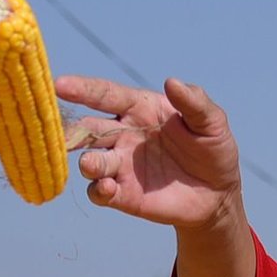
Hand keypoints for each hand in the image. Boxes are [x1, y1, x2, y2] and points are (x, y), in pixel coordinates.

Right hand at [59, 74, 240, 229]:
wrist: (218, 195)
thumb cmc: (213, 150)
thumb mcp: (212, 123)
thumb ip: (194, 103)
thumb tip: (171, 82)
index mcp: (139, 109)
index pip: (105, 95)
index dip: (83, 89)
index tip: (59, 84)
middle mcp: (122, 135)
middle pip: (87, 129)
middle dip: (70, 129)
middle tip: (58, 130)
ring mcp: (120, 165)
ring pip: (90, 161)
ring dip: (86, 161)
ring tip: (90, 164)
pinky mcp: (122, 194)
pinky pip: (99, 191)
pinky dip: (98, 189)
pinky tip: (109, 188)